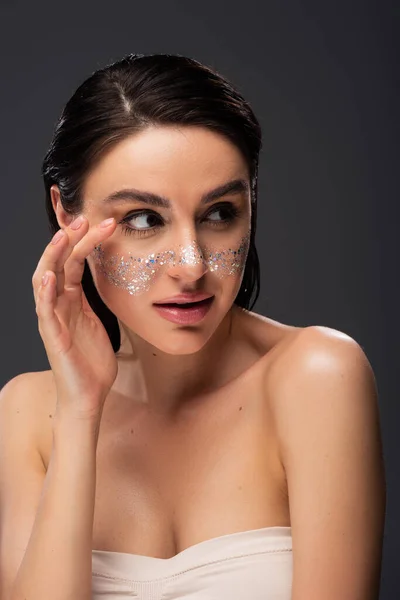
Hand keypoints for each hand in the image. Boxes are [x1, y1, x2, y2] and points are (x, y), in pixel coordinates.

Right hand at [32, 215, 118, 419]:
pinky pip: (44, 311)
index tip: (103, 223)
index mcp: (70, 301)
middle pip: (57, 264)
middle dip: (69, 240)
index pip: (73, 263)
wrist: (88, 395)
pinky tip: (51, 276)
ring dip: (52, 257)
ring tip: (63, 236)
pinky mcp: (52, 337)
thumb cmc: (92, 361)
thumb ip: (96, 300)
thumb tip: (111, 278)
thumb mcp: (97, 322)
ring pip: (44, 280)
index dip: (84, 242)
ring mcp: (52, 319)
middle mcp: (57, 305)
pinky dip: (45, 292)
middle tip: (85, 219)